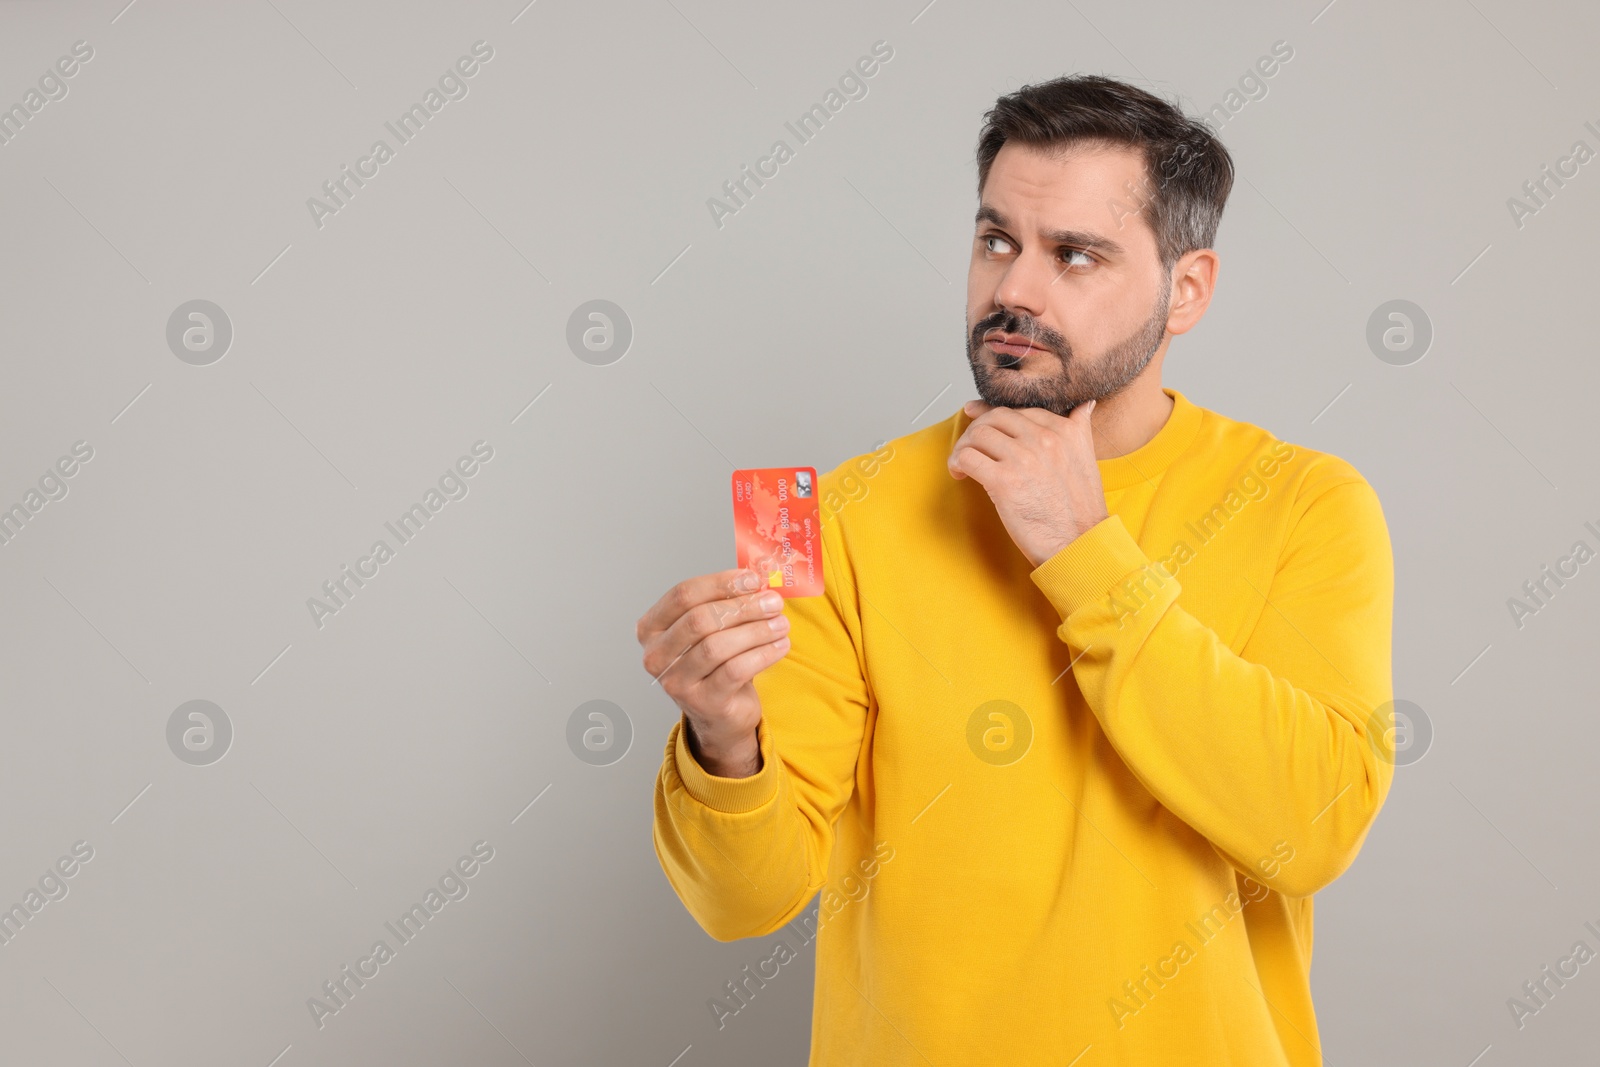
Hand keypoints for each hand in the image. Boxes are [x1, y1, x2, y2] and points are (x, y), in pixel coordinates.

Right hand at [636, 567, 790, 777]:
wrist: (720, 714)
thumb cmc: (714, 664)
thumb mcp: (712, 630)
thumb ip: (725, 603)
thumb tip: (757, 580)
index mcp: (651, 628)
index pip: (682, 595)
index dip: (720, 583)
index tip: (752, 579)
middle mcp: (656, 656)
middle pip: (700, 620)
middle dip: (742, 607)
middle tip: (773, 602)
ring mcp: (676, 682)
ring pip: (717, 646)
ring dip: (756, 630)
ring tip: (781, 623)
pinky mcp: (703, 702)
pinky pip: (735, 670)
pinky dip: (762, 654)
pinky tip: (780, 645)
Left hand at [947, 399, 1109, 567]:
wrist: (1079, 544)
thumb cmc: (1080, 510)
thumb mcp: (1087, 458)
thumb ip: (1080, 429)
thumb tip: (1085, 405)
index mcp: (1066, 431)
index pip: (1020, 410)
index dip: (994, 413)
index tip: (977, 415)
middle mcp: (1045, 439)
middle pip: (995, 417)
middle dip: (976, 428)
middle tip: (970, 445)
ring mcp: (1023, 458)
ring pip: (977, 434)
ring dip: (964, 447)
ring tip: (964, 463)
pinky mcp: (1004, 481)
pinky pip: (967, 457)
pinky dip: (957, 463)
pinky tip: (961, 475)